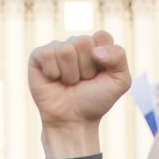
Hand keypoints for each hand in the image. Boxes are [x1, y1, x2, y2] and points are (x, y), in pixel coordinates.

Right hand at [30, 32, 131, 156]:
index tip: (100, 75)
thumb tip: (95, 50)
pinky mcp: (38, 56)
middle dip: (86, 68)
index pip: (102, 36)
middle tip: (83, 81)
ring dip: (70, 74)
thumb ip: (119, 57)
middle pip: (83, 41)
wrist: (73, 121)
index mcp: (96, 46)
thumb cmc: (95, 100)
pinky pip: (48, 54)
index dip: (104, 59)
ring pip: (66, 50)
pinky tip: (54, 80)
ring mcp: (57, 49)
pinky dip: (53, 73)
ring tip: (69, 83)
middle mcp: (76, 44)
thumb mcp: (120, 81)